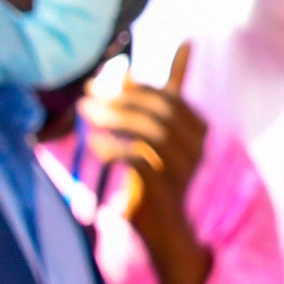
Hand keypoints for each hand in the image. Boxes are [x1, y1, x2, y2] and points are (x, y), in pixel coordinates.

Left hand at [80, 44, 213, 283]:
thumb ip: (167, 94)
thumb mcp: (161, 131)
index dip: (137, 86)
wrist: (167, 230)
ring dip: (114, 119)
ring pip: (152, 133)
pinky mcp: (165, 188)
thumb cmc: (160, 175)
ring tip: (85, 114)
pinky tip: (96, 145)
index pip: (170, 97)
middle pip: (161, 111)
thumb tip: (165, 53)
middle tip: (88, 94)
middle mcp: (197, 147)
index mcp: (198, 130)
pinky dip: (115, 149)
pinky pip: (140, 160)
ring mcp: (184, 168)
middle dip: (122, 98)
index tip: (107, 79)